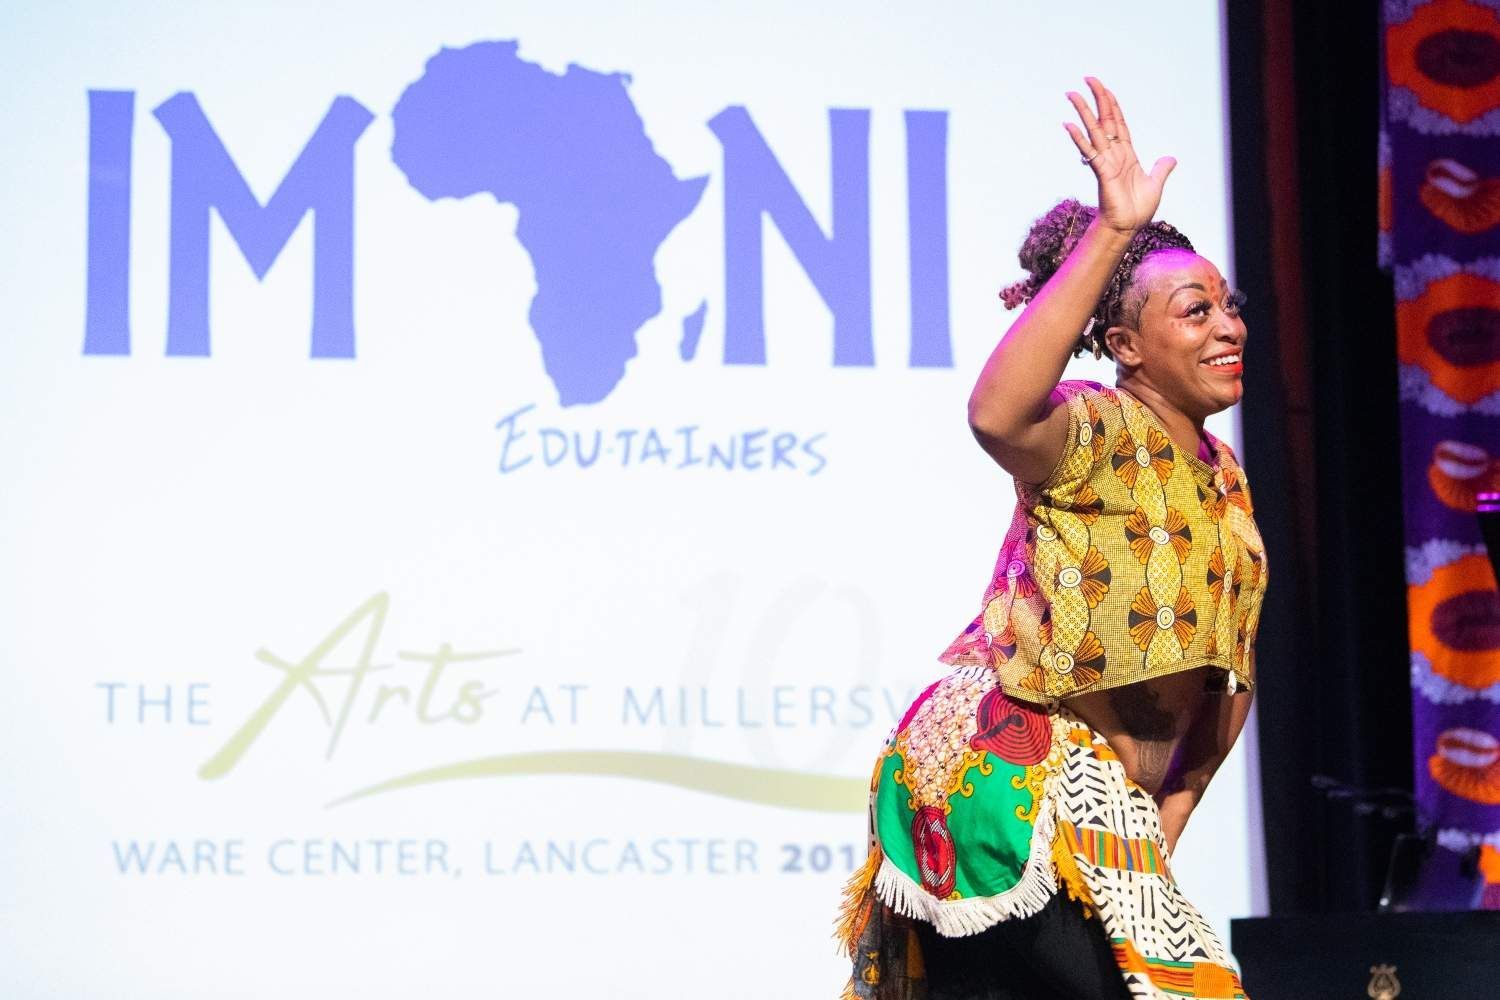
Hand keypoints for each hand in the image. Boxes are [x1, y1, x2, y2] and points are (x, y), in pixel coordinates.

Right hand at [1063, 77, 1175, 233]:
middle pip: (1104, 120)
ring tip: (1072, 95)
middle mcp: (1114, 154)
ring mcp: (1106, 162)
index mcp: (1126, 154)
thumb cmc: (1138, 209)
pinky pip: (1090, 152)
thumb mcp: (1156, 183)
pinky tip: (1069, 125)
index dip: (1112, 104)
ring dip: (1083, 112)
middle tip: (1087, 79)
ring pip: (1094, 131)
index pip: (1118, 123)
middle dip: (1097, 99)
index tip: (1102, 88)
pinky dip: (1079, 138)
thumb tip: (1170, 158)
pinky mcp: (1102, 172)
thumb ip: (1161, 169)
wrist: (1128, 227)